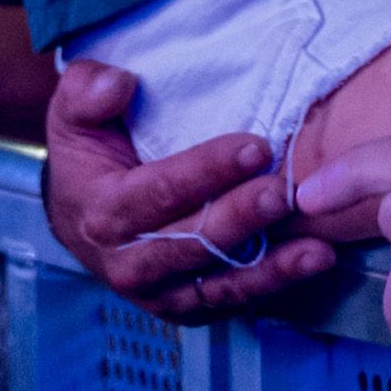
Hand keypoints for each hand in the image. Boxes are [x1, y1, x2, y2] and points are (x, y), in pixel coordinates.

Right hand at [40, 60, 338, 318]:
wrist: (80, 214)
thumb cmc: (88, 154)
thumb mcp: (73, 114)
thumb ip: (87, 92)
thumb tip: (117, 84)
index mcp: (103, 213)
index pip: (160, 192)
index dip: (207, 170)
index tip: (255, 146)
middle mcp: (129, 263)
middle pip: (192, 244)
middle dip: (242, 219)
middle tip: (285, 193)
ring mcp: (160, 292)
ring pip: (218, 283)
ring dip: (271, 268)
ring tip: (317, 250)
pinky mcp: (187, 306)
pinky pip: (232, 300)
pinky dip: (273, 286)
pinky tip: (311, 265)